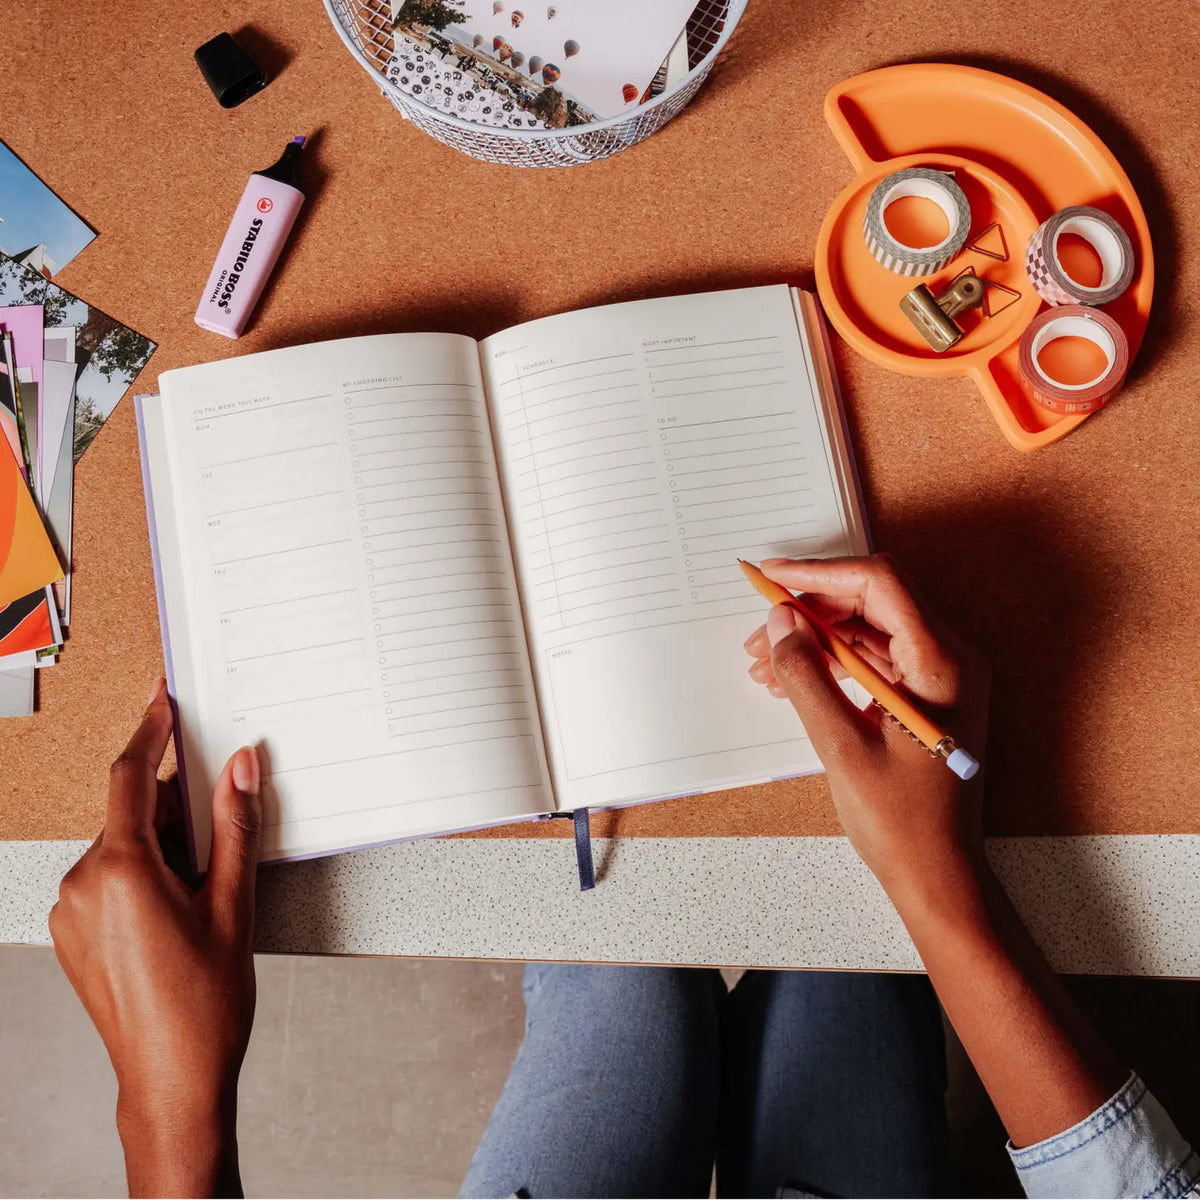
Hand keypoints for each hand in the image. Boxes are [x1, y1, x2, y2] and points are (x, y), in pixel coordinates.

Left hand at [49, 678, 260, 1197]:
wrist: (171, 1079)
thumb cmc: (204, 1004)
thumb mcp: (233, 902)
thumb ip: (234, 825)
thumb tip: (240, 768)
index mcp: (122, 870)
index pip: (131, 776)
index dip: (150, 730)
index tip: (162, 700)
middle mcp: (84, 885)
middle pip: (131, 813)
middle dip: (174, 804)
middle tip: (218, 816)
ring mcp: (71, 912)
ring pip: (121, 846)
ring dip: (162, 844)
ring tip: (204, 884)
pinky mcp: (72, 933)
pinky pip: (107, 877)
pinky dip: (143, 870)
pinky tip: (179, 901)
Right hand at [743, 554, 988, 898]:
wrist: (938, 875)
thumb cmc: (903, 823)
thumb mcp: (842, 747)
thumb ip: (808, 677)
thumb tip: (782, 624)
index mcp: (942, 662)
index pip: (880, 584)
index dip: (821, 573)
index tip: (774, 577)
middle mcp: (949, 659)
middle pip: (873, 601)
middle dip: (811, 609)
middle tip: (762, 631)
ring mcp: (938, 677)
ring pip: (869, 629)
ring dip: (817, 637)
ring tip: (766, 662)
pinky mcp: (924, 696)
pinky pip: (875, 658)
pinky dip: (833, 662)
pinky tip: (794, 679)